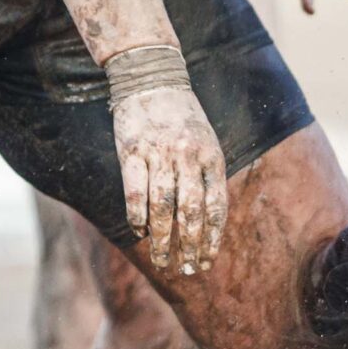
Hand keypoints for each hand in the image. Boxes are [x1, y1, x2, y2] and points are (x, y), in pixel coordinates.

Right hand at [114, 84, 227, 274]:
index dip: (212, 238)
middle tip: (186, 270)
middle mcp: (187, 157)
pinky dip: (137, 215)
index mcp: (211, 156)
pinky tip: (140, 233)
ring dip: (163, 239)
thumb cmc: (182, 118)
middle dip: (189, 245)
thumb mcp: (206, 142)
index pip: (216, 206)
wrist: (151, 77)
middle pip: (191, 211)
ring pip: (162, 206)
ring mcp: (159, 153)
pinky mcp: (131, 150)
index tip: (207, 261)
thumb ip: (207, 177)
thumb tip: (207, 223)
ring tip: (163, 261)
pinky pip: (135, 190)